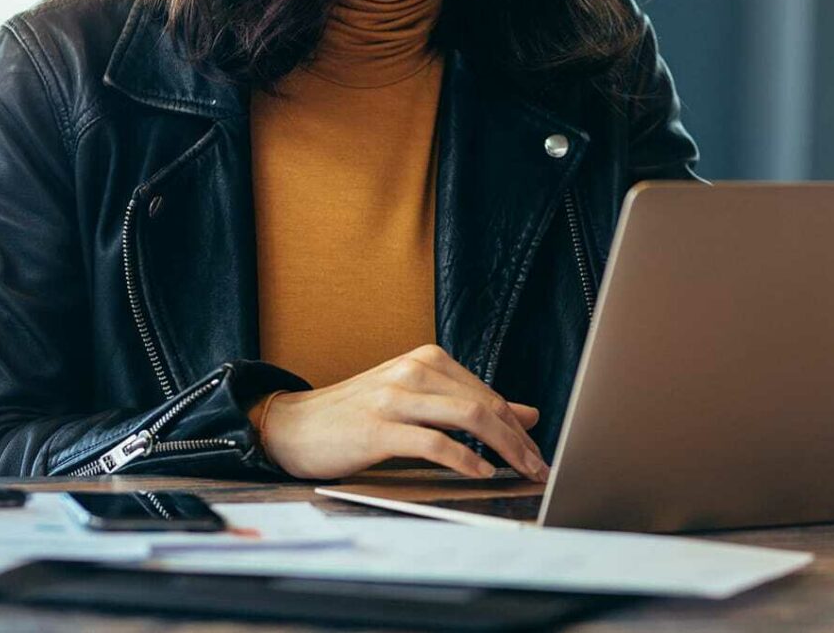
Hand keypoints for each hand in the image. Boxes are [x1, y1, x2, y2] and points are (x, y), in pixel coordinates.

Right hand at [259, 344, 549, 481]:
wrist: (294, 424)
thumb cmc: (358, 415)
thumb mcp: (417, 400)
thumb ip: (468, 404)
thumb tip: (526, 414)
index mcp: (427, 360)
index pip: (488, 393)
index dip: (518, 426)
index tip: (537, 453)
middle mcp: (415, 370)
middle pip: (484, 404)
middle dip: (519, 440)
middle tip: (539, 468)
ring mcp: (396, 396)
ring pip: (468, 417)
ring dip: (503, 448)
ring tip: (520, 472)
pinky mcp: (378, 427)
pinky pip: (433, 442)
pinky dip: (463, 459)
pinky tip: (480, 473)